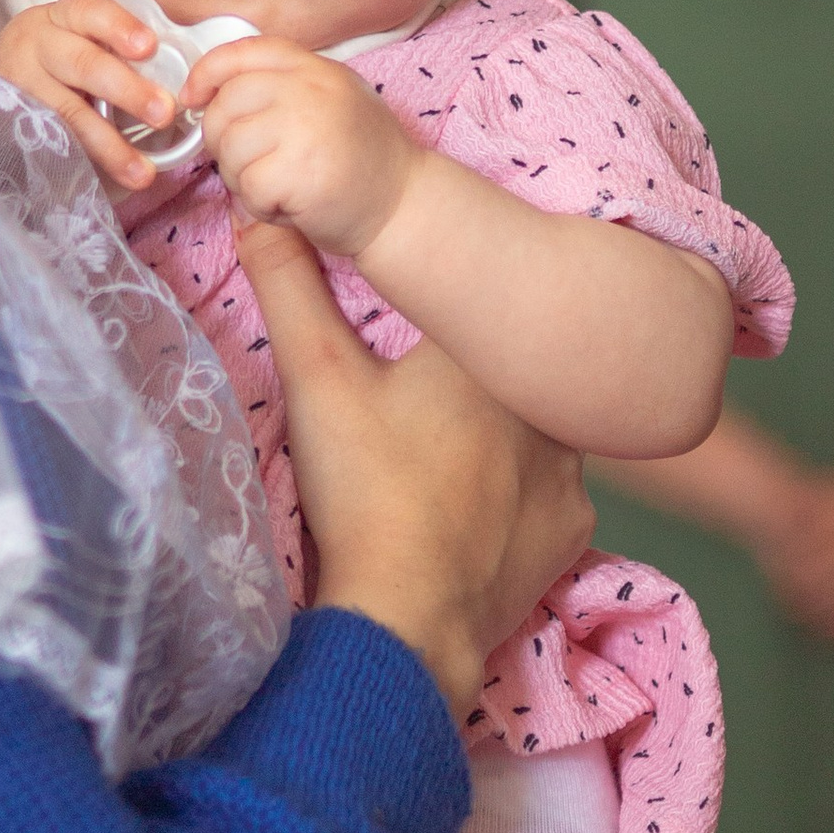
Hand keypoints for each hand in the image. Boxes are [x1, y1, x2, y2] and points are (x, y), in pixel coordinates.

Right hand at [0, 0, 174, 197]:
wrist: (1, 80)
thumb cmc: (61, 60)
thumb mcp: (81, 39)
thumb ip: (118, 50)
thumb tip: (185, 83)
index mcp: (61, 17)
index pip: (88, 9)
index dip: (118, 26)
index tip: (148, 46)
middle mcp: (36, 43)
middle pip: (82, 63)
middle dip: (127, 90)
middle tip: (164, 114)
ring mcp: (20, 82)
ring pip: (67, 112)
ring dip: (109, 144)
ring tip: (142, 172)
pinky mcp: (10, 119)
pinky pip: (50, 142)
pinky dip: (83, 162)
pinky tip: (108, 180)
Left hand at [181, 38, 421, 258]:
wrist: (402, 207)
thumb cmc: (361, 162)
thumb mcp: (329, 103)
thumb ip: (282, 89)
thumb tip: (213, 93)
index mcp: (316, 69)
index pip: (247, 51)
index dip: (209, 71)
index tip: (193, 97)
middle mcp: (312, 89)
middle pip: (227, 103)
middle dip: (224, 141)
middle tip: (252, 166)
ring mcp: (306, 126)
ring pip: (231, 147)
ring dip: (242, 179)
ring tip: (278, 188)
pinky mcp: (299, 170)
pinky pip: (247, 186)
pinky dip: (260, 206)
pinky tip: (289, 207)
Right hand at [244, 219, 596, 709]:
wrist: (408, 618)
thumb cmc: (364, 491)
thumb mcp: (316, 379)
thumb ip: (290, 287)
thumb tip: (259, 214)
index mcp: (491, 350)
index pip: (472, 308)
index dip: (435, 326)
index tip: (407, 351)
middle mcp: (552, 400)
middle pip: (504, 371)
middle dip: (465, 384)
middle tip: (418, 413)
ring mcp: (573, 470)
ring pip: (534, 433)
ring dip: (497, 443)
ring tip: (438, 468)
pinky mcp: (574, 530)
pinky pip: (549, 497)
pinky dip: (515, 503)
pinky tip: (470, 516)